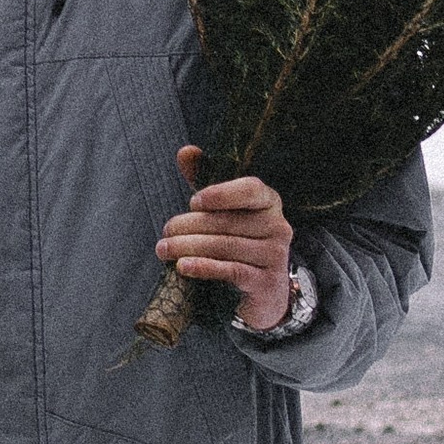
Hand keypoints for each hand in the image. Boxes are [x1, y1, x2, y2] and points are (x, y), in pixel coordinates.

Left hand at [159, 145, 294, 334]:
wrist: (264, 292)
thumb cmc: (239, 242)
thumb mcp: (223, 210)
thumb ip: (205, 181)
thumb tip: (185, 151)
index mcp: (269, 202)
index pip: (251, 189)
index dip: (222, 193)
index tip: (194, 201)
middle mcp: (279, 226)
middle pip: (229, 221)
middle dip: (190, 225)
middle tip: (165, 232)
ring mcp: (276, 256)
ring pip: (226, 246)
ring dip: (189, 247)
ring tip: (164, 249)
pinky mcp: (267, 282)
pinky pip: (232, 270)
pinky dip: (204, 267)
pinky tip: (183, 266)